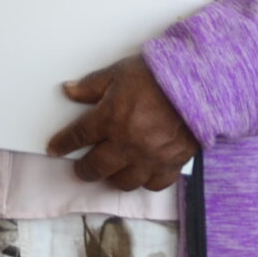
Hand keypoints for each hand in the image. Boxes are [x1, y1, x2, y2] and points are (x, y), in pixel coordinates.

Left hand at [47, 57, 200, 190]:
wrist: (202, 82)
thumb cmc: (160, 74)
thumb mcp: (121, 72)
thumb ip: (92, 84)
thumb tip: (67, 91)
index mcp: (110, 118)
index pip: (77, 137)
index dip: (63, 143)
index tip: (55, 148)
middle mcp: (125, 144)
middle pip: (95, 167)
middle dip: (84, 169)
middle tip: (82, 168)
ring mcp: (148, 157)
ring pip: (122, 181)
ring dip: (114, 177)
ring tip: (113, 170)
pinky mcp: (170, 164)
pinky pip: (152, 185)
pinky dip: (145, 181)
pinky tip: (142, 173)